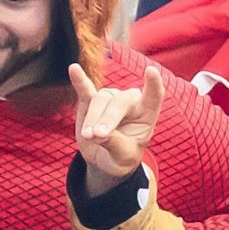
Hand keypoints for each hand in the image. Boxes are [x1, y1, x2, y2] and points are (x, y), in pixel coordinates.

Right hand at [70, 63, 163, 191]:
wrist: (104, 160)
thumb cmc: (121, 157)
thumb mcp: (124, 157)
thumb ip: (115, 144)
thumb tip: (97, 133)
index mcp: (146, 115)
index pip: (154, 96)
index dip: (153, 84)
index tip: (152, 71)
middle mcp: (130, 103)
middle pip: (119, 101)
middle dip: (108, 118)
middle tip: (98, 136)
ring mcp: (110, 100)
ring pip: (100, 100)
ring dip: (92, 119)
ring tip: (88, 137)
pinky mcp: (90, 101)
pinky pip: (85, 89)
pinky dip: (80, 81)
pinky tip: (74, 69)